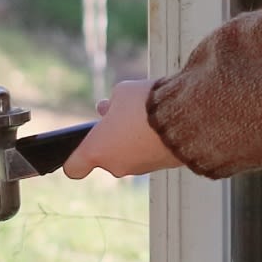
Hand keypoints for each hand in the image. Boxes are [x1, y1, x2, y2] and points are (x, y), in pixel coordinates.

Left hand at [66, 80, 183, 180]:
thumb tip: (106, 108)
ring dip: (135, 141)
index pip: (74, 168)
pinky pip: (152, 155)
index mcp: (97, 150)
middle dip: (114, 139)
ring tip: (149, 117)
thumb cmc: (148, 104)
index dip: (77, 158)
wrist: (187, 116)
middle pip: (107, 157)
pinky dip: (154, 144)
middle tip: (125, 118)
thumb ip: (110, 104)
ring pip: (131, 156)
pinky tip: (163, 123)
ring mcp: (141, 169)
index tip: (85, 145)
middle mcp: (117, 166)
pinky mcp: (163, 167)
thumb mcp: (122, 93)